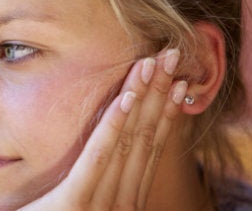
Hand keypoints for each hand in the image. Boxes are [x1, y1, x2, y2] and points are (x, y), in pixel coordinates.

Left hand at [19, 49, 186, 209]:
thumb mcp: (79, 205)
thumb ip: (95, 183)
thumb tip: (108, 149)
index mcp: (124, 201)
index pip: (149, 147)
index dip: (163, 111)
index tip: (174, 79)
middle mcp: (122, 201)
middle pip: (144, 137)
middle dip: (159, 93)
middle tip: (174, 55)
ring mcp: (103, 205)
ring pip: (129, 140)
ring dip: (144, 98)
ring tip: (157, 63)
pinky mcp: (77, 205)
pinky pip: (99, 157)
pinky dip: (114, 125)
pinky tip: (126, 97)